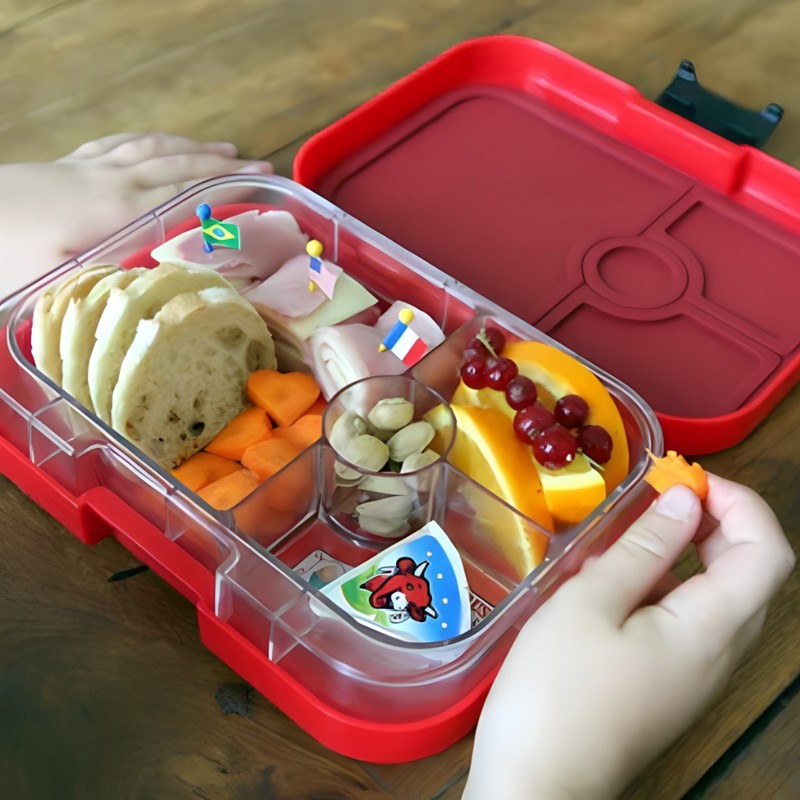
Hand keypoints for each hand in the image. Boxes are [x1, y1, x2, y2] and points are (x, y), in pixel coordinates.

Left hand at [2, 133, 273, 293]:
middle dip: (221, 163)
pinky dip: (148, 140)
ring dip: (191, 146)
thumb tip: (159, 289)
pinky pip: (120, 143)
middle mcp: (114, 180)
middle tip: (258, 164)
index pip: (185, 190)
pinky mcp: (72, 162)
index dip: (226, 184)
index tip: (262, 179)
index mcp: (120, 209)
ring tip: (222, 148)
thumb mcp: (62, 278)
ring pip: (153, 148)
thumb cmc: (10, 248)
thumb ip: (114, 280)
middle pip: (177, 163)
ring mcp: (92, 166)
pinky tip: (157, 141)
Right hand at [463, 474, 794, 799]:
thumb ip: (643, 548)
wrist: (537, 784)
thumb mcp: (590, 602)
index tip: (683, 479)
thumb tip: (686, 500)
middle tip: (656, 497)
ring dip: (683, 555)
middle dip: (713, 523)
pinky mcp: (669, 688)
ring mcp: (696, 677)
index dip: (740, 503)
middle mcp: (719, 655)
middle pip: (749, 574)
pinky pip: (687, 625)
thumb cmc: (557, 687)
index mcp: (709, 630)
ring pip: (717, 599)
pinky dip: (662, 589)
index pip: (767, 553)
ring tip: (620, 540)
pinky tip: (607, 588)